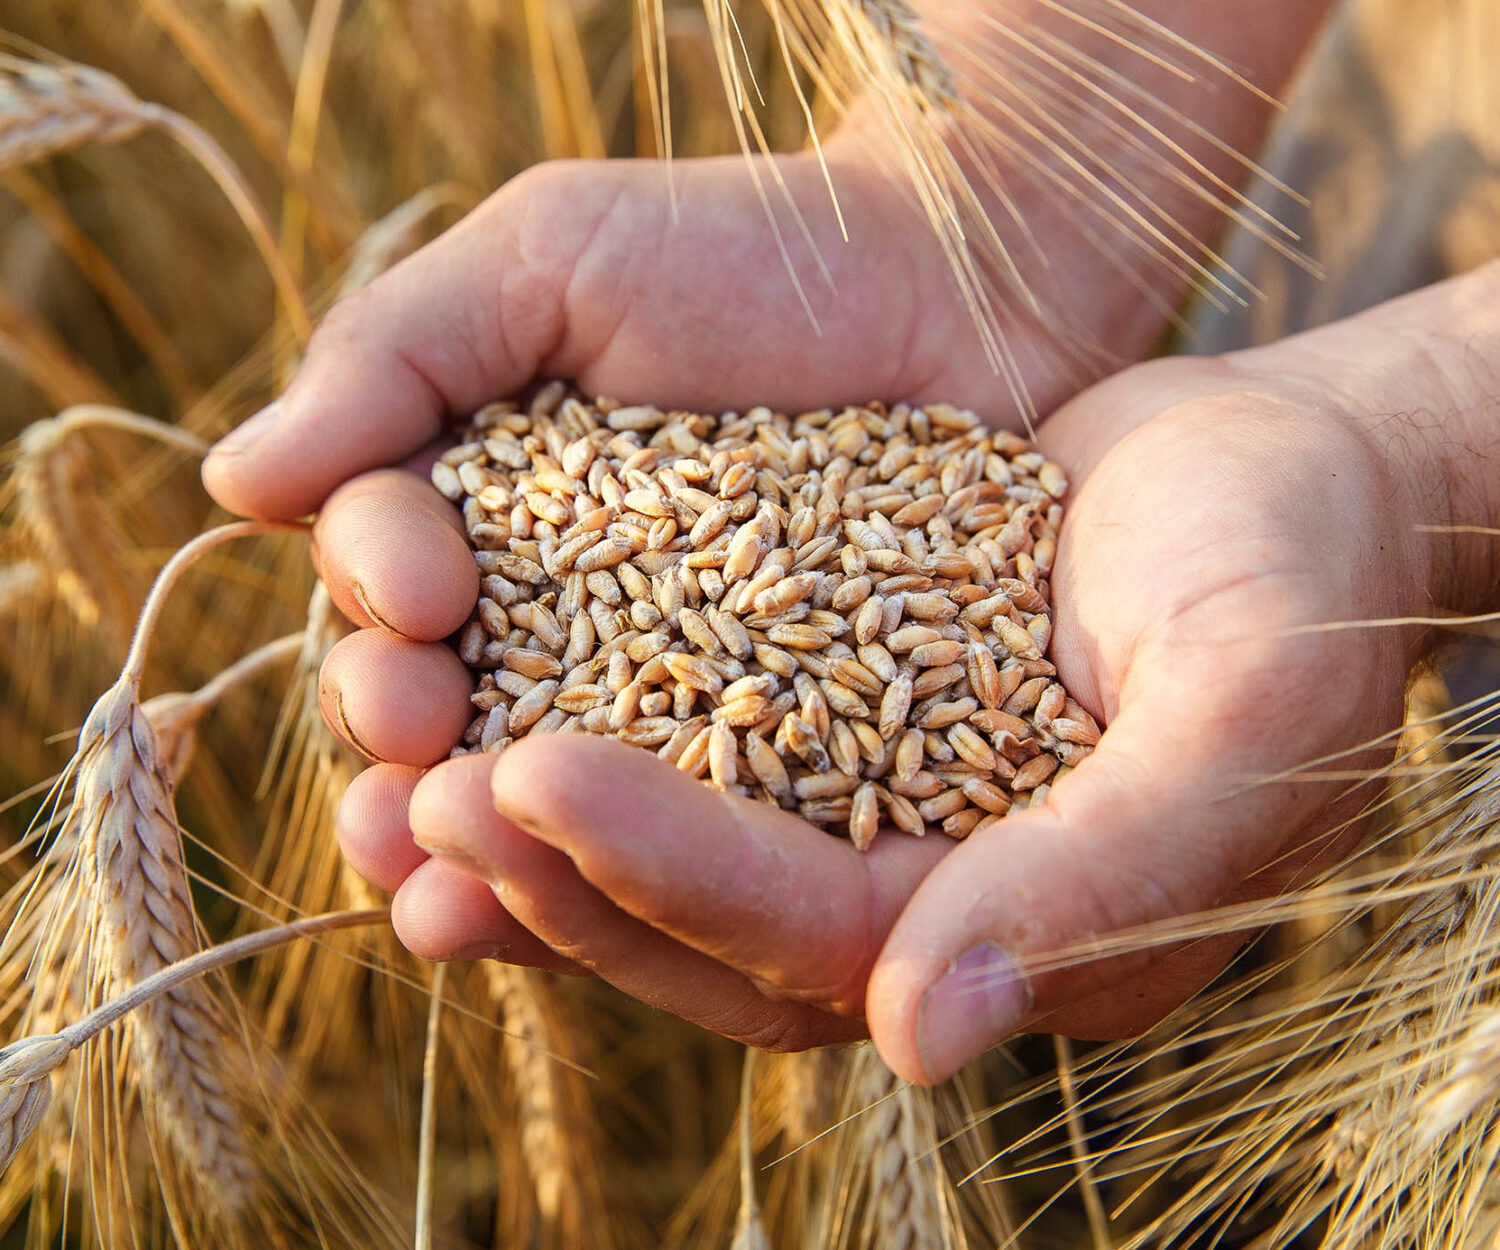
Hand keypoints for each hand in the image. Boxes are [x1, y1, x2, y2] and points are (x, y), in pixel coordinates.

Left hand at [321, 272, 1473, 1083]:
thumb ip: (1108, 878)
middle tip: (426, 798)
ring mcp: (873, 810)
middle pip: (711, 928)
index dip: (668, 869)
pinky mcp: (835, 720)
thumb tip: (923, 1040)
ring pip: (677, 861)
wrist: (1280, 475)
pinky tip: (483, 688)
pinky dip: (589, 733)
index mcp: (1018, 930)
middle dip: (563, 872)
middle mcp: (927, 895)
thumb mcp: (1240, 714)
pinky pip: (692, 751)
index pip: (813, 934)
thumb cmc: (1293, 578)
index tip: (531, 779)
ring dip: (540, 831)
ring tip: (405, 772)